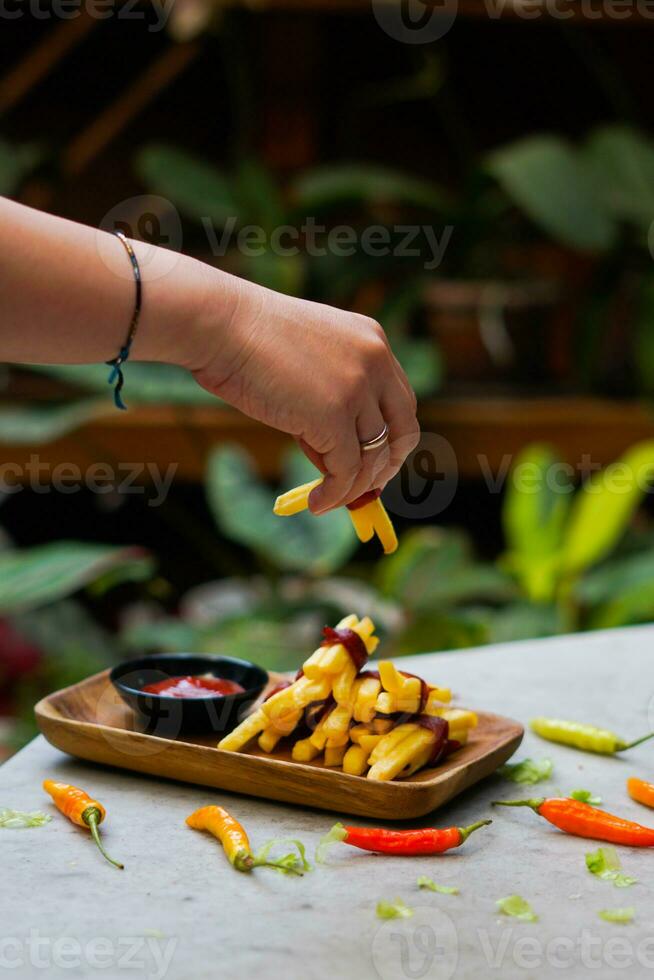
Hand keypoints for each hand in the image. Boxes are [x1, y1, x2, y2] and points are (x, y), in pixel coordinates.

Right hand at [188, 275, 419, 512]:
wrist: (220, 326)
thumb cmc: (246, 340)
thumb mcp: (307, 360)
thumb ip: (332, 396)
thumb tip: (335, 455)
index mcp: (373, 341)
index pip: (401, 401)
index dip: (391, 438)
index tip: (375, 463)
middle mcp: (376, 362)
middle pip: (403, 430)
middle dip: (387, 466)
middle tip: (364, 489)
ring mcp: (358, 389)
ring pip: (373, 457)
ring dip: (352, 486)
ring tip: (325, 498)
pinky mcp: (334, 417)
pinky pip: (345, 471)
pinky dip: (334, 494)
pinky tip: (316, 503)